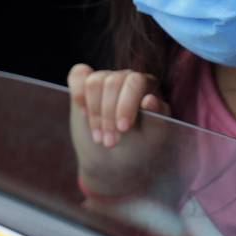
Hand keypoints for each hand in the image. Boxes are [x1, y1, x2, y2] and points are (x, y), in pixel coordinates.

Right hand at [67, 63, 170, 196]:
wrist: (115, 161)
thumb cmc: (139, 147)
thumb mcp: (152, 138)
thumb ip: (156, 119)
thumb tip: (149, 99)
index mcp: (148, 86)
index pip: (135, 82)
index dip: (126, 104)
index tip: (123, 129)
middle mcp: (127, 78)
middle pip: (112, 82)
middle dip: (108, 115)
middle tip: (110, 143)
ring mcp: (106, 78)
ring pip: (94, 82)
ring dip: (94, 114)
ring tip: (99, 138)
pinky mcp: (85, 83)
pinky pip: (78, 75)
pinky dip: (78, 93)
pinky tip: (84, 113)